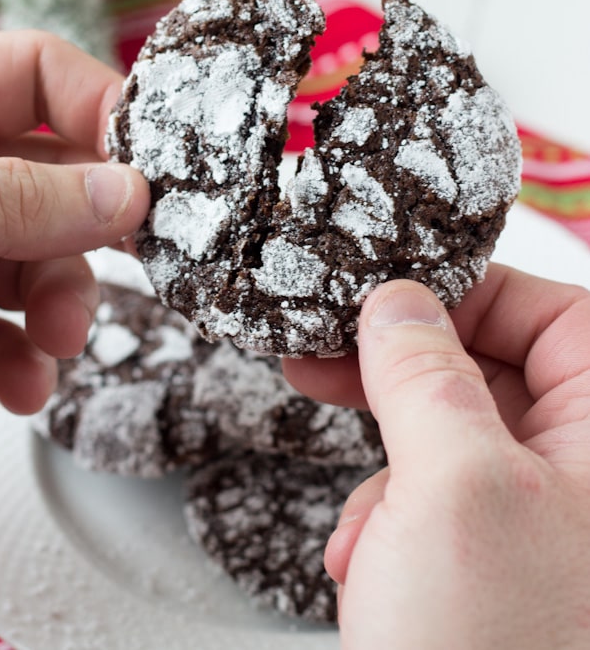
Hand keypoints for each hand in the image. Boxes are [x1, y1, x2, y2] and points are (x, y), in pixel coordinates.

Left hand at [0, 30, 149, 414]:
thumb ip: (24, 199)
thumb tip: (130, 194)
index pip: (39, 73)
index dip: (104, 107)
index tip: (158, 166)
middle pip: (54, 184)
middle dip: (90, 237)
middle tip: (134, 264)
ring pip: (31, 265)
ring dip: (58, 309)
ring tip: (58, 342)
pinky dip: (14, 363)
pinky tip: (23, 386)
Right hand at [283, 265, 589, 648]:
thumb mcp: (450, 486)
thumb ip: (424, 374)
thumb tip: (397, 299)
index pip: (548, 314)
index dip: (461, 296)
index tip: (377, 298)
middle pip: (490, 368)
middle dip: (399, 381)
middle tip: (318, 362)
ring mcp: (548, 519)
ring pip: (452, 434)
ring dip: (387, 469)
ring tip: (363, 536)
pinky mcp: (502, 560)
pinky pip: (440, 497)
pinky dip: (393, 520)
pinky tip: (366, 569)